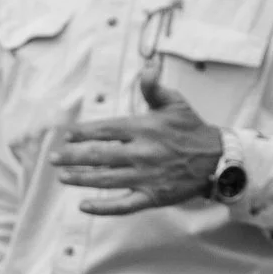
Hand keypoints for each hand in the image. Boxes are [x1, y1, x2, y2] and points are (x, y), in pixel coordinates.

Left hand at [49, 69, 223, 214]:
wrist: (217, 160)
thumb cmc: (192, 129)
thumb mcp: (175, 103)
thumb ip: (154, 87)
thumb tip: (147, 66)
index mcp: (144, 128)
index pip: (105, 130)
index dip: (83, 133)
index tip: (67, 136)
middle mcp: (142, 152)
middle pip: (99, 155)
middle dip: (73, 157)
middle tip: (54, 159)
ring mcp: (146, 176)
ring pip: (106, 180)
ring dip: (81, 179)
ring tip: (63, 178)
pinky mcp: (152, 197)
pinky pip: (123, 204)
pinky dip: (102, 207)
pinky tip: (84, 206)